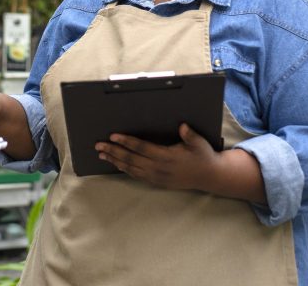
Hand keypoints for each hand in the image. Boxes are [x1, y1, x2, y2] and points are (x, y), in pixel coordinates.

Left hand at [95, 123, 218, 190]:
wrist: (209, 177)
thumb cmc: (203, 156)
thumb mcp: (199, 143)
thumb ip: (189, 135)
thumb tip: (182, 126)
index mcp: (167, 156)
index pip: (141, 148)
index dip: (126, 142)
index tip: (113, 136)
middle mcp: (159, 168)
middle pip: (131, 158)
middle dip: (114, 151)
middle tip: (99, 145)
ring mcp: (157, 177)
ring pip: (131, 168)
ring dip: (115, 160)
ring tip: (102, 154)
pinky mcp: (157, 182)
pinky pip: (136, 176)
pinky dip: (124, 169)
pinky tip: (115, 164)